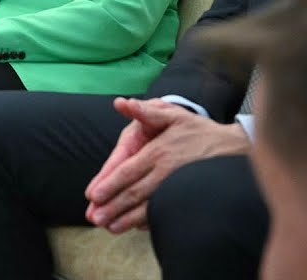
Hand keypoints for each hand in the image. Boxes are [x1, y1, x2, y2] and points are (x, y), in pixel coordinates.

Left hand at [84, 97, 250, 232]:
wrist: (237, 148)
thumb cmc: (199, 131)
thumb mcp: (174, 115)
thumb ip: (146, 111)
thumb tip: (120, 103)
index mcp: (160, 153)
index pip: (129, 171)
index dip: (110, 184)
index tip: (93, 196)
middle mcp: (167, 173)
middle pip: (135, 193)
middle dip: (114, 207)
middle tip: (96, 219)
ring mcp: (179, 188)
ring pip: (150, 207)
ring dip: (129, 219)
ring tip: (111, 228)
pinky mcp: (188, 198)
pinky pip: (167, 211)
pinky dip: (151, 221)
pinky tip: (137, 228)